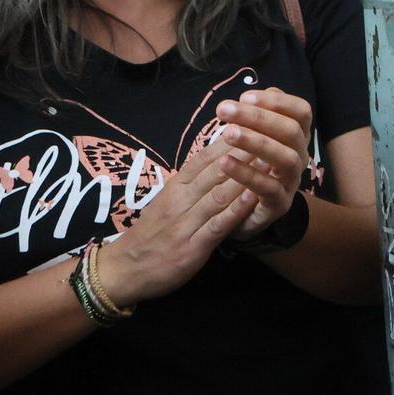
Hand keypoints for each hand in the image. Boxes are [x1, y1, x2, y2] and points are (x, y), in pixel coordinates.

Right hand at [98, 143, 259, 307]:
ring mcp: (186, 223)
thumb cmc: (152, 233)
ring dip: (245, 177)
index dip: (228, 141)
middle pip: (214, 171)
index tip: (251, 125)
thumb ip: (191, 183)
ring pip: (218, 194)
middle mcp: (180, 200)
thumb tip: (217, 159)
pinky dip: (236, 210)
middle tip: (269, 136)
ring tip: (269, 160)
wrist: (124, 269)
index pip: (203, 158)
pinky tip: (254, 198)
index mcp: (175, 187)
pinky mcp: (193, 246)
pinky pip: (217, 224)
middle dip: (243, 153)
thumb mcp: (168, 202)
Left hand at [213, 89, 315, 239]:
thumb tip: (257, 93)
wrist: (246, 212)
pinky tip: (224, 162)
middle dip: (258, 117)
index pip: (301, 112)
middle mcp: (299, 156)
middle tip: (224, 109)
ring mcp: (291, 180)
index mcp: (296, 137)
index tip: (245, 96)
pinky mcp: (279, 204)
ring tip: (228, 133)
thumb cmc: (251, 167)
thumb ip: (259, 117)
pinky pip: (268, 187)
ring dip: (256, 142)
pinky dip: (246, 173)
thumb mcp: (254, 139)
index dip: (277, 101)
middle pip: (291, 131)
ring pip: (285, 157)